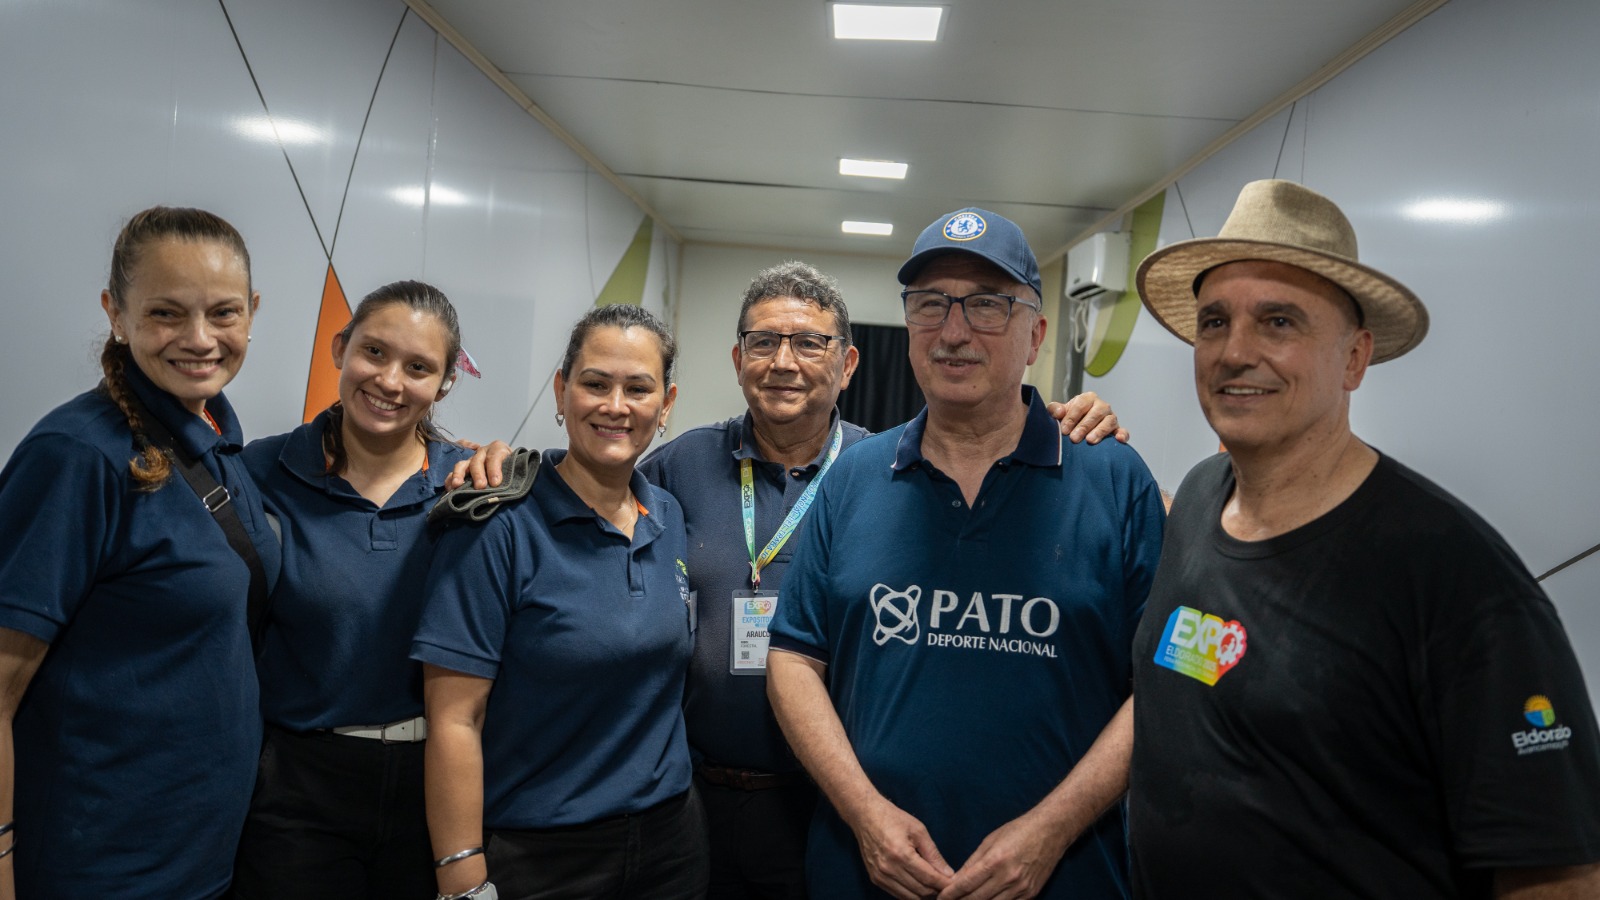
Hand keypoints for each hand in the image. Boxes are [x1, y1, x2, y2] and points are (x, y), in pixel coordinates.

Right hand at [446, 440, 513, 489]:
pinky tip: (450, 489)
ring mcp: (471, 460)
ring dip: (459, 475)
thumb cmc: (514, 469)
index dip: (494, 469)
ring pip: (462, 465)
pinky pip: (453, 473)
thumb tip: (512, 487)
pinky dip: (450, 480)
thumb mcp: (517, 467)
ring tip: (457, 485)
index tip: (496, 483)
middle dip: (478, 474)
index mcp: (498, 449)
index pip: (495, 456)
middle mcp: (483, 452)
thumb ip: (514, 473)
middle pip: (477, 461)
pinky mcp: (463, 470)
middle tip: (480, 486)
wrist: (510, 467)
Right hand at [850, 798, 954, 899]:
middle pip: (921, 891)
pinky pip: (898, 895)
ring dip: (925, 895)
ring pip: (910, 897)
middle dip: (937, 891)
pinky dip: (911, 894)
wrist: (865, 815)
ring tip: (934, 886)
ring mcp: (880, 876)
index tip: (956, 884)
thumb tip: (948, 874)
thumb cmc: (893, 818)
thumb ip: (933, 854)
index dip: (945, 884)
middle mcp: (889, 868)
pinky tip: (919, 886)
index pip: (929, 878)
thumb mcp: (918, 830)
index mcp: (901, 854)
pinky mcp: (875, 879)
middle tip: (947, 885)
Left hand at [937, 811, 1069, 899]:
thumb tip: (956, 879)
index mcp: (995, 860)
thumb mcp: (990, 840)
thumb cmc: (1019, 831)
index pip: (966, 884)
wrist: (1051, 831)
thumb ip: (973, 862)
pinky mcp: (1031, 894)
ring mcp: (1021, 889)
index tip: (940, 898)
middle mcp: (1008, 877)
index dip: (950, 894)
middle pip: (977, 899)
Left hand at [1047, 392, 1127, 444]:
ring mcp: (1111, 417)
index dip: (1072, 417)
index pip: (1081, 404)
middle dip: (1084, 426)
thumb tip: (1058, 412)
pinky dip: (1123, 434)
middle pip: (1096, 413)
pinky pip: (1123, 431)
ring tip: (1090, 441)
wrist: (1078, 428)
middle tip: (1074, 438)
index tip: (1064, 430)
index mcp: (1088, 398)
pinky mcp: (1117, 429)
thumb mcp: (1060, 412)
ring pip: (1109, 421)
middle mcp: (1102, 406)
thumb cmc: (1069, 419)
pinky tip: (1119, 439)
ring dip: (1100, 431)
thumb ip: (1055, 409)